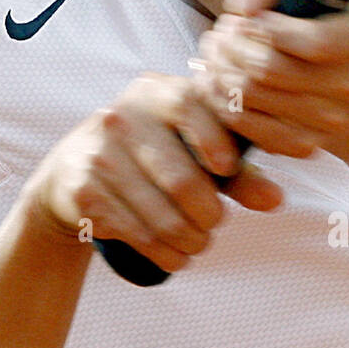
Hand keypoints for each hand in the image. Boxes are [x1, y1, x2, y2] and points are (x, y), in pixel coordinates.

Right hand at [24, 72, 282, 274]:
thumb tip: (275, 200)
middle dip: (209, 215)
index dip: (216, 142)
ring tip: (198, 243)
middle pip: (182, 179)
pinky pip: (137, 234)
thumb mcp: (192, 149)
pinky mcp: (84, 192)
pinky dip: (165, 253)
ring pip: (161, 216)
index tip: (227, 169)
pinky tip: (175, 254)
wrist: (73, 170)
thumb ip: (238, 170)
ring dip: (191, 241)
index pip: (191, 107)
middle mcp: (122, 117)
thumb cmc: (151, 154)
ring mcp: (99, 155)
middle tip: (214, 224)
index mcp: (156, 93)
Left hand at [191, 0, 348, 212]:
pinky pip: (264, 132)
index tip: (253, 10)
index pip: (314, 40)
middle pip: (270, 68)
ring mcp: (334, 120)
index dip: (272, 24)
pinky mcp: (321, 144)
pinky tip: (221, 91)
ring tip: (215, 52)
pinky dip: (234, 110)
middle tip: (220, 29)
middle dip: (234, 44)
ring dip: (226, 73)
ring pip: (260, 99)